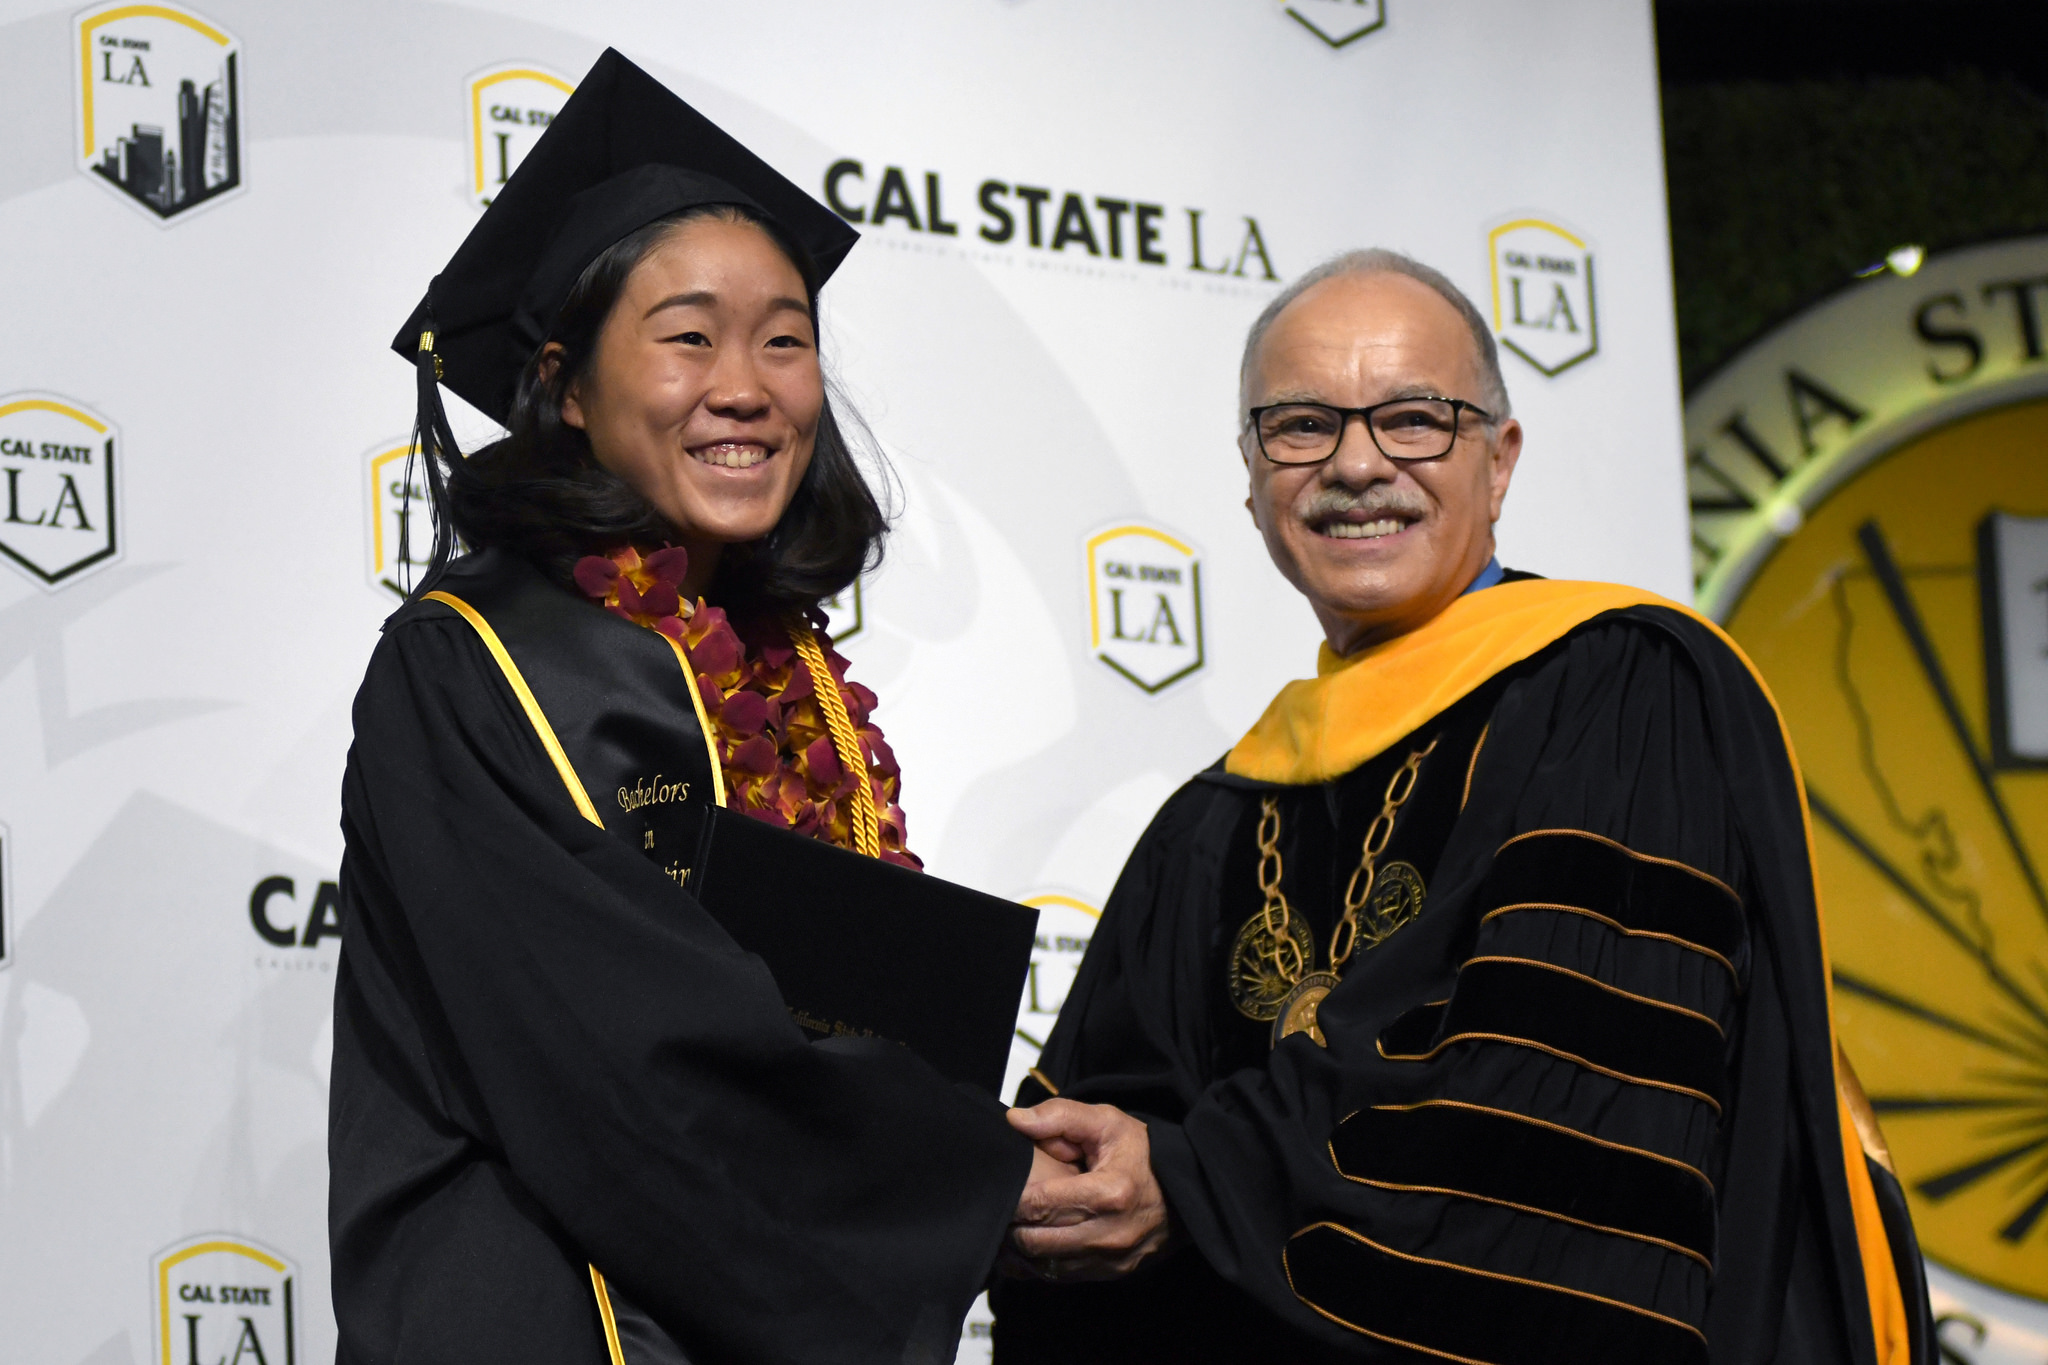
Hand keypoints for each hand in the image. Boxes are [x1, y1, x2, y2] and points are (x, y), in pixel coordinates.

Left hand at [1003, 1100, 1169, 1279]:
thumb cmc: (1140, 1154)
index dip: (1012, 1197)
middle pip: (1036, 1240)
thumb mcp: (1106, 1122)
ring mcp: (1111, 1259)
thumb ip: (1060, 1116)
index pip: (1039, 1204)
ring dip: (1021, 1249)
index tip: (1002, 1185)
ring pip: (1043, 1265)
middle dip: (1011, 1224)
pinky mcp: (1111, 1273)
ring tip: (1013, 1224)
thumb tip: (1015, 1120)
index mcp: (1110, 1192)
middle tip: (1002, 1205)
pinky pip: (1060, 1277)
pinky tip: (1031, 1243)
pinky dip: (1039, 1263)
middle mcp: (1110, 1233)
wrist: (1183, 1192)